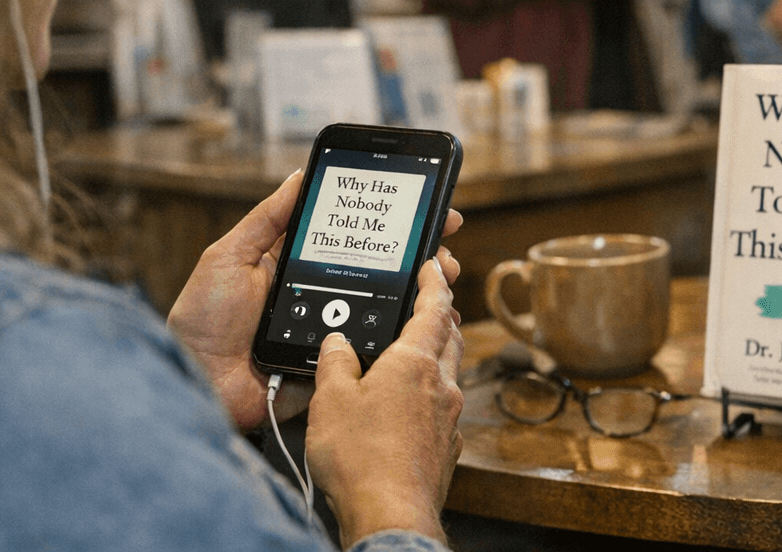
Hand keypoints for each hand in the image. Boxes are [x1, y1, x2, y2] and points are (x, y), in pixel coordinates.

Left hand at [167, 170, 463, 430]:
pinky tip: (430, 321)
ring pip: (388, 307)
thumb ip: (267, 219)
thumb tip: (299, 174)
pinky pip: (378, 348)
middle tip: (444, 242)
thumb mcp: (229, 256)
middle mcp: (323, 294)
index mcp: (299, 264)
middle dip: (418, 253)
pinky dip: (407, 336)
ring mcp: (333, 329)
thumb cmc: (202, 319)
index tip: (422, 203)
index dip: (387, 221)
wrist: (196, 382)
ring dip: (421, 291)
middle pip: (381, 269)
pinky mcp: (337, 363)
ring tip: (442, 277)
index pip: (353, 236)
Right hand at [306, 258, 464, 546]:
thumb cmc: (361, 457)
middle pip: (450, 338)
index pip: (435, 308)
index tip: (433, 266)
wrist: (390, 514)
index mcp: (416, 362)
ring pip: (450, 373)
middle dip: (441, 317)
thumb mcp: (331, 399)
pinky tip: (409, 408)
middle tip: (427, 305)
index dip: (434, 282)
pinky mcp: (447, 448)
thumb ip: (335, 363)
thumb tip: (337, 342)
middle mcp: (442, 386)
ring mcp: (449, 419)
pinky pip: (444, 409)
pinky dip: (431, 396)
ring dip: (438, 356)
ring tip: (415, 354)